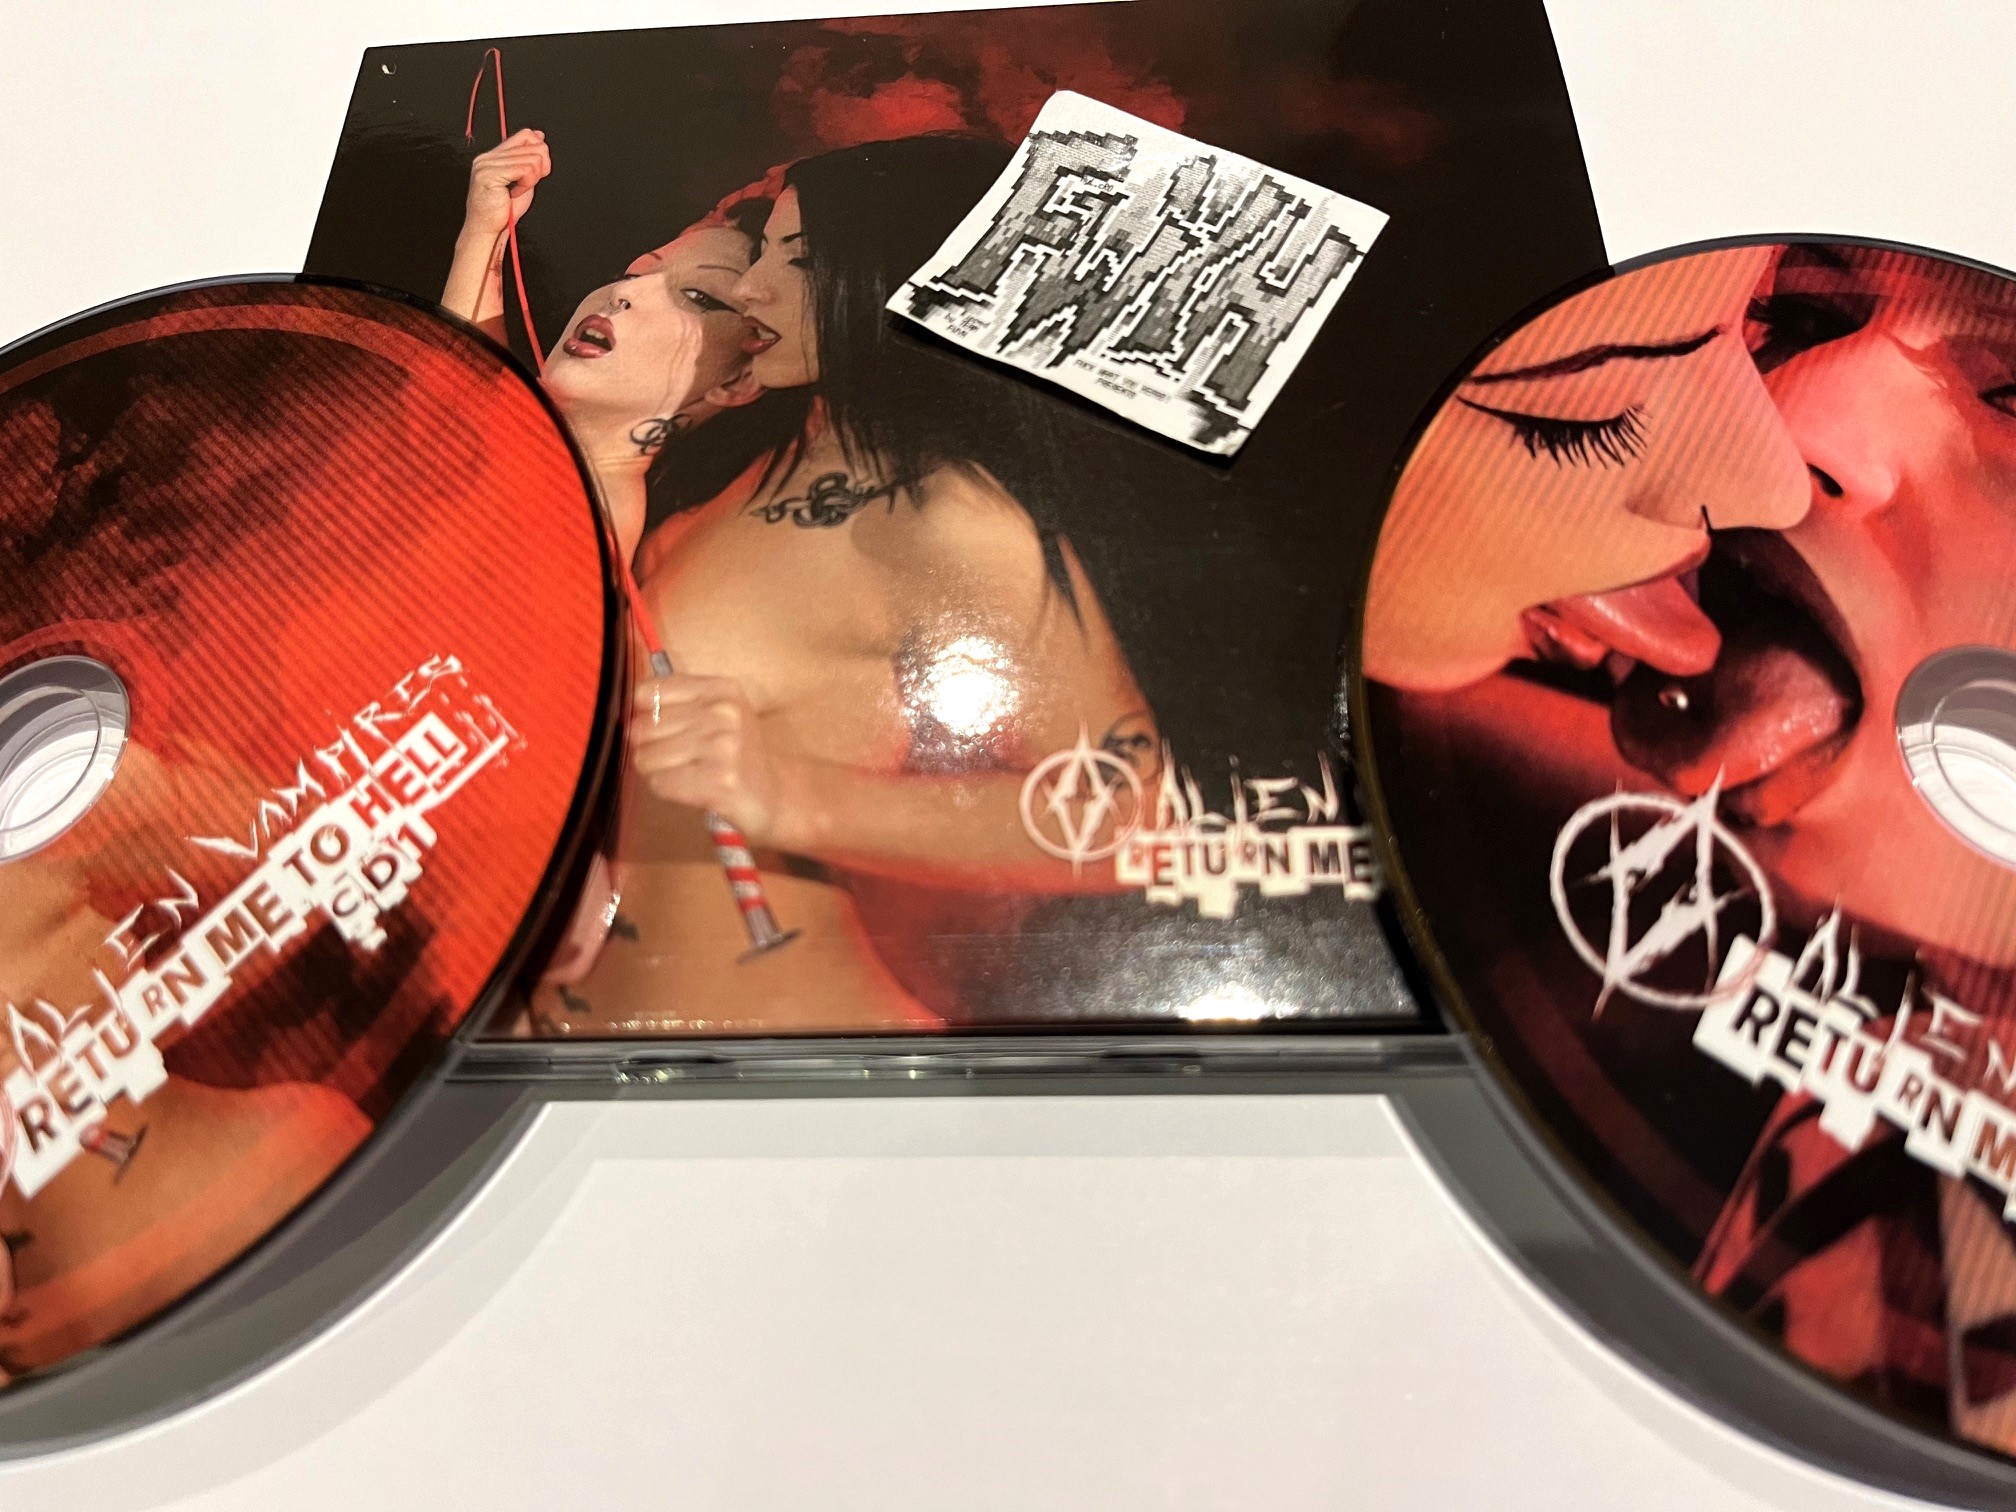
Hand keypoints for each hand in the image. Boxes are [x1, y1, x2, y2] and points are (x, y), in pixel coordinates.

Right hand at [461, 127, 549, 246]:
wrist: (486, 230)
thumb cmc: (502, 211)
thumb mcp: (521, 181)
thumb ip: (529, 160)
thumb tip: (539, 136)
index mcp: (492, 156)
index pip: (525, 135)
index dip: (540, 149)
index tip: (540, 169)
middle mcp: (487, 157)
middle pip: (531, 145)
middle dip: (540, 167)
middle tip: (528, 184)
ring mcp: (486, 165)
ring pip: (531, 159)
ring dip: (531, 180)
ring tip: (518, 191)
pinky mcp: (489, 175)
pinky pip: (525, 170)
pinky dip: (526, 184)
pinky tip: (515, 193)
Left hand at [630, 674, 797, 846]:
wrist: (775, 796)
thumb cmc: (734, 754)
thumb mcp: (714, 713)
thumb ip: (673, 703)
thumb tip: (624, 715)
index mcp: (721, 689)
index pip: (647, 691)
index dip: (641, 715)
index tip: (656, 729)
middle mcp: (724, 712)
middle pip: (643, 727)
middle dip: (648, 748)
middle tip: (676, 759)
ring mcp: (723, 747)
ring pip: (648, 757)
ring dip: (657, 772)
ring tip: (685, 773)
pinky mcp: (718, 781)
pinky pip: (661, 783)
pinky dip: (667, 790)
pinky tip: (690, 789)